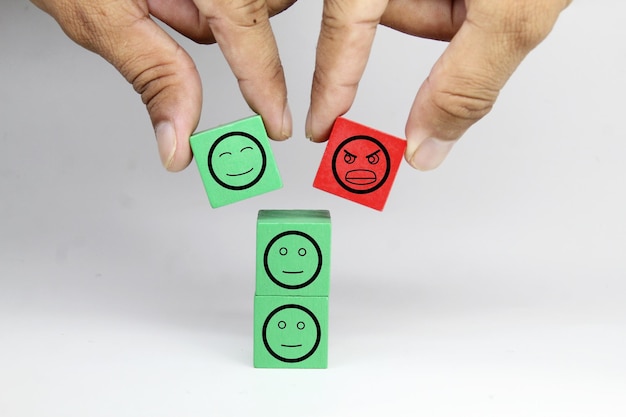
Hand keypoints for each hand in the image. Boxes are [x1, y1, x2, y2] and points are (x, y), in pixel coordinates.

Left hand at [31, 0, 295, 170]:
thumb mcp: (101, 15)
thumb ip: (153, 75)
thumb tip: (178, 137)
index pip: (248, 36)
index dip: (266, 86)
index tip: (275, 124)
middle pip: (259, 12)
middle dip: (226, 30)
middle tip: (167, 13)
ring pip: (250, 1)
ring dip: (216, 12)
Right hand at [306, 0, 571, 169]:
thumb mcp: (511, 14)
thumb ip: (463, 86)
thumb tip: (425, 143)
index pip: (341, 30)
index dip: (330, 84)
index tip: (320, 125)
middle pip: (387, 15)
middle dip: (435, 23)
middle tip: (475, 6)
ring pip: (415, 4)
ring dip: (457, 10)